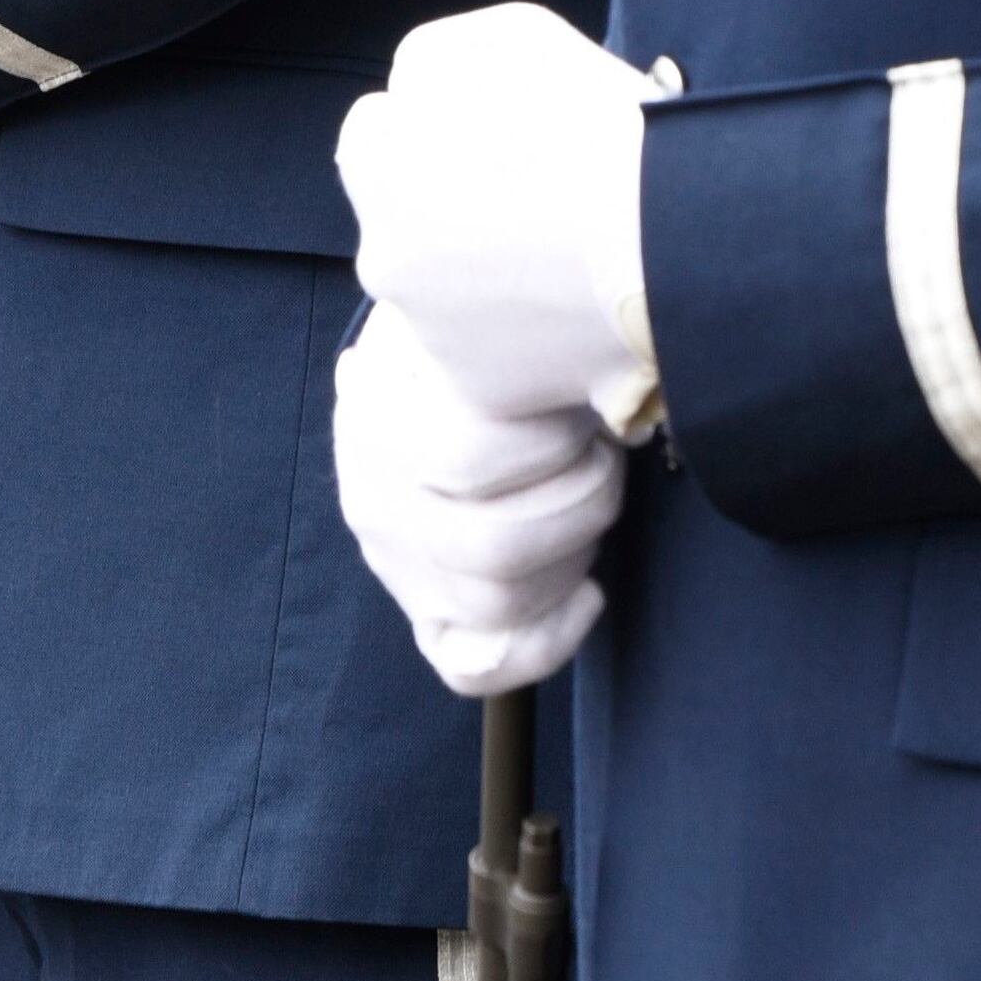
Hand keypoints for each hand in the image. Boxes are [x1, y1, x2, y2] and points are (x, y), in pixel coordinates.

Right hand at [331, 304, 624, 696]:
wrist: (424, 359)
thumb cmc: (475, 337)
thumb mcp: (478, 312)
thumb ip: (502, 330)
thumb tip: (573, 361)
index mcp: (377, 419)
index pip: (469, 460)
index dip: (551, 444)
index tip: (584, 405)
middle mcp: (374, 502)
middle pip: (493, 550)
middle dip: (582, 504)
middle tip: (605, 457)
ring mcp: (397, 564)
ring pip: (495, 607)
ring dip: (574, 553)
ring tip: (594, 495)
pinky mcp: (424, 610)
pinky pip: (469, 668)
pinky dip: (545, 644)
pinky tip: (590, 593)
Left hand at [339, 1, 672, 435]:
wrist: (667, 239)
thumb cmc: (590, 122)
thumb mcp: (505, 36)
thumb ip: (437, 63)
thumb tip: (419, 98)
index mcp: (375, 163)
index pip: (380, 131)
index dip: (440, 124)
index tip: (500, 130)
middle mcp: (381, 255)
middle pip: (412, 222)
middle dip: (454, 208)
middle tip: (543, 194)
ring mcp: (429, 333)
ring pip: (454, 296)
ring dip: (494, 276)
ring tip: (577, 256)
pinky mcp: (484, 392)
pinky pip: (501, 361)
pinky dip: (533, 341)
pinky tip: (586, 310)